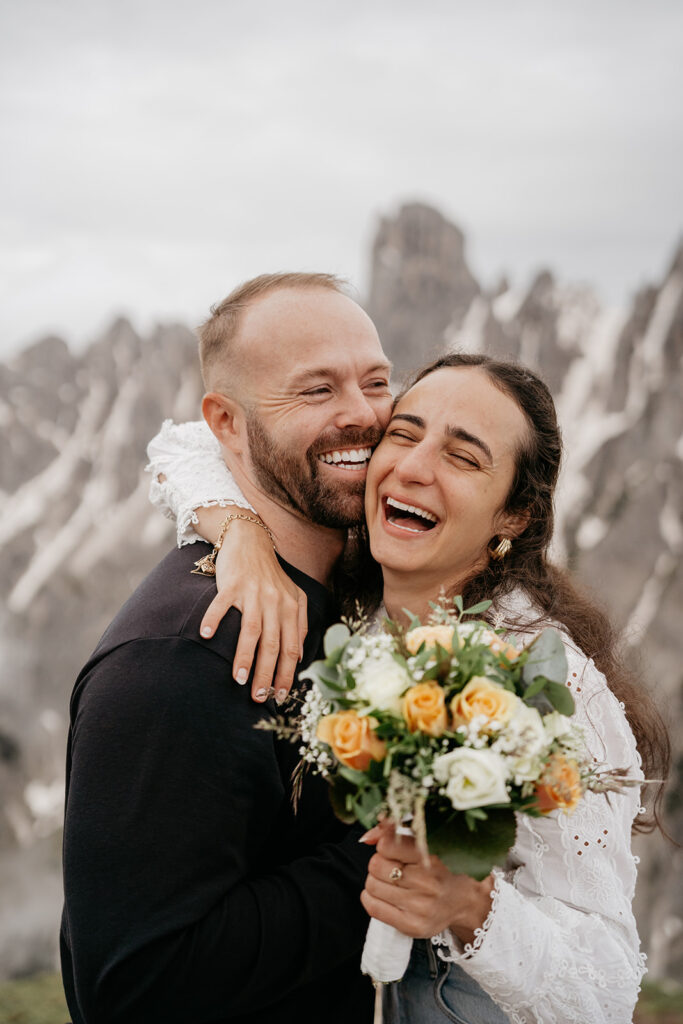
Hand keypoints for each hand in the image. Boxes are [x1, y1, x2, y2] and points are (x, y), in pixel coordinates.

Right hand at [197, 510, 307, 702]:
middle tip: (259, 697)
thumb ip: (299, 624)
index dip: (286, 674)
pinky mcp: (232, 583)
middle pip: (274, 644)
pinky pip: (222, 604)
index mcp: (292, 608)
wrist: (251, 540)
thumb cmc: (270, 575)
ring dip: (245, 657)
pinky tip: (206, 636)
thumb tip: (299, 656)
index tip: (279, 696)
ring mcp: (253, 592)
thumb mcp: (293, 597)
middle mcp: (276, 601)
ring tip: (239, 680)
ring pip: (252, 629)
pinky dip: (214, 619)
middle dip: (267, 673)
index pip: (292, 648)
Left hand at [360, 822, 494, 944]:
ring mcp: (420, 907)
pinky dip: (370, 898)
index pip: (388, 845)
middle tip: (388, 866)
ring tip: (387, 881)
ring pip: (372, 886)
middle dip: (378, 863)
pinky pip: (374, 908)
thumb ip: (394, 835)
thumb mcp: (424, 847)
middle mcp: (427, 883)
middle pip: (376, 866)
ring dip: (374, 881)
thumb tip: (367, 837)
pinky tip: (382, 895)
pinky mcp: (412, 926)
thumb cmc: (438, 871)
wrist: (461, 903)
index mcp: (431, 858)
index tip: (390, 848)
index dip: (383, 845)